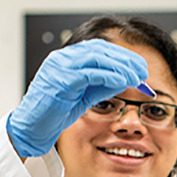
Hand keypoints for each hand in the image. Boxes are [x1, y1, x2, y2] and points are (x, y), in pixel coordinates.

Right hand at [7, 39, 147, 156]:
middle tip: (143, 70)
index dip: (121, 55)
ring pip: (96, 58)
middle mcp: (62, 58)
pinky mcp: (60, 80)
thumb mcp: (84, 96)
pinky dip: (110, 76)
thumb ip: (102, 85)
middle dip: (125, 59)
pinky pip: (90, 74)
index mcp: (67, 59)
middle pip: (100, 49)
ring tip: (137, 76)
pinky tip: (124, 82)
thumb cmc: (55, 113)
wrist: (33, 128)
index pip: (98, 48)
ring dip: (121, 67)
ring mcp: (59, 67)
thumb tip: (125, 79)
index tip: (139, 65)